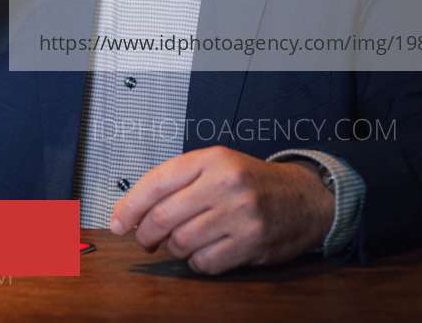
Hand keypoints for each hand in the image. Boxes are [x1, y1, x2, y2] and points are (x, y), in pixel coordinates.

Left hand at [109, 146, 334, 274]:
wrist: (304, 198)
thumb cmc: (248, 182)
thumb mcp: (214, 166)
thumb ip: (174, 183)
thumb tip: (128, 213)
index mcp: (210, 160)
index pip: (155, 183)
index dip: (129, 207)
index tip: (117, 223)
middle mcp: (224, 184)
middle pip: (164, 217)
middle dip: (145, 234)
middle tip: (144, 240)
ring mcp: (240, 215)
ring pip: (181, 242)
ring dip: (172, 248)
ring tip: (178, 243)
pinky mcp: (252, 243)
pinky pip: (205, 262)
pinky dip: (195, 262)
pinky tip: (201, 253)